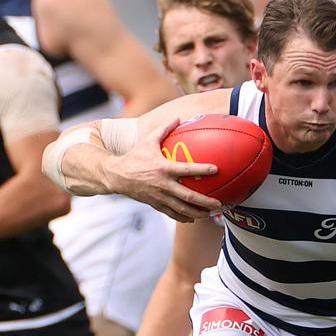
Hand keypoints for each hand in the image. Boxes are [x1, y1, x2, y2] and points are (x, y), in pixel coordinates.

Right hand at [104, 119, 221, 221]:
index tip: (217, 169)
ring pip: (182, 209)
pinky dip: (184, 217)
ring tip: (211, 214)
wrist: (116, 175)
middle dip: (206, 201)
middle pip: (188, 196)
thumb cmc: (134, 156)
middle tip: (219, 203)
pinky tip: (194, 218)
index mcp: (163, 168)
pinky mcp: (155, 204)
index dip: (202, 169)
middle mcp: (163, 185)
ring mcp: (159, 197)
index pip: (186, 169)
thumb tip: (178, 117)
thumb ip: (164, 129)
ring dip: (198, 212)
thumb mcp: (147, 140)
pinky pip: (172, 213)